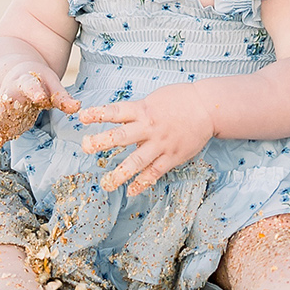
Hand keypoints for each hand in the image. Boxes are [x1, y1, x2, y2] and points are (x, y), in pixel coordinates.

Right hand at [0, 76, 54, 158]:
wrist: (17, 76)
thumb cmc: (38, 80)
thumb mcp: (51, 83)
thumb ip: (62, 96)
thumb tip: (78, 107)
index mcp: (24, 82)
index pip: (30, 85)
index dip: (35, 90)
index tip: (40, 97)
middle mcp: (7, 98)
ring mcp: (0, 113)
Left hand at [61, 83, 217, 191]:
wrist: (207, 108)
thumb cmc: (180, 100)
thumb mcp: (155, 99)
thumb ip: (139, 111)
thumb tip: (122, 121)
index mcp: (144, 109)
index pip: (116, 111)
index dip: (98, 114)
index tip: (81, 117)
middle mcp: (149, 127)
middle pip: (121, 135)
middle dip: (102, 142)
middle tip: (86, 146)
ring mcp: (160, 144)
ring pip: (137, 161)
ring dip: (120, 173)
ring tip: (106, 183)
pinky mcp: (172, 157)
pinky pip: (154, 172)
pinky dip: (143, 182)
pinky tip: (132, 190)